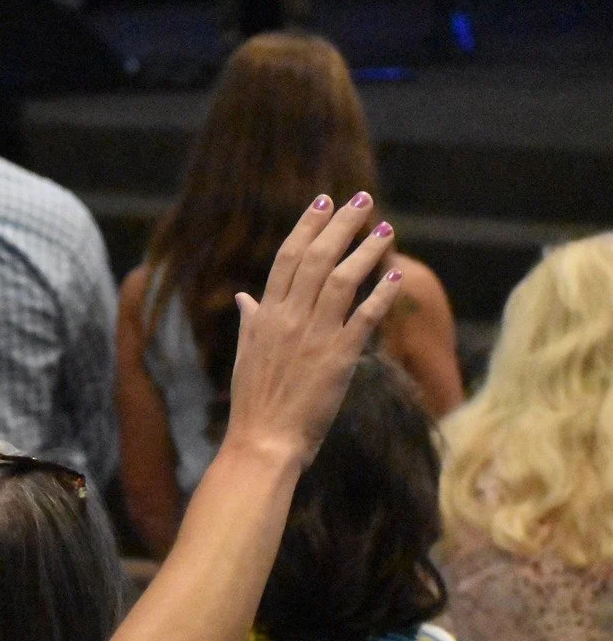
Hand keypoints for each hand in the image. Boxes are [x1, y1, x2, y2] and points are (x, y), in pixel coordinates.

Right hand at [226, 193, 401, 466]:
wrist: (262, 441)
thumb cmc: (254, 403)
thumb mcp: (245, 356)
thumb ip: (250, 322)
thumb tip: (245, 297)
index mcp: (265, 316)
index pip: (287, 258)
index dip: (307, 226)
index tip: (324, 201)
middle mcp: (288, 319)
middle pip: (316, 258)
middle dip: (340, 224)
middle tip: (361, 199)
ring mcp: (313, 336)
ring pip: (341, 279)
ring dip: (365, 251)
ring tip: (385, 229)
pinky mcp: (338, 358)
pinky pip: (364, 317)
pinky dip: (381, 294)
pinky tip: (396, 276)